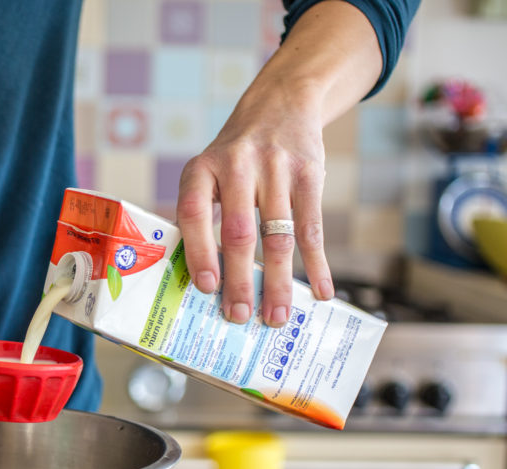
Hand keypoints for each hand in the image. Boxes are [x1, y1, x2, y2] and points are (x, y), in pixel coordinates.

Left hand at [176, 84, 334, 328]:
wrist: (281, 105)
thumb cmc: (235, 159)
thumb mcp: (208, 173)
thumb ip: (202, 217)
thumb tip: (202, 283)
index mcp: (201, 170)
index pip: (194, 215)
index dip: (199, 253)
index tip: (206, 289)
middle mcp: (236, 167)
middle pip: (238, 234)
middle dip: (239, 281)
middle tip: (239, 317)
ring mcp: (275, 169)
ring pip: (277, 237)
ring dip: (278, 282)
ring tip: (277, 316)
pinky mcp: (309, 174)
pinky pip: (312, 228)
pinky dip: (317, 263)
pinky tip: (321, 291)